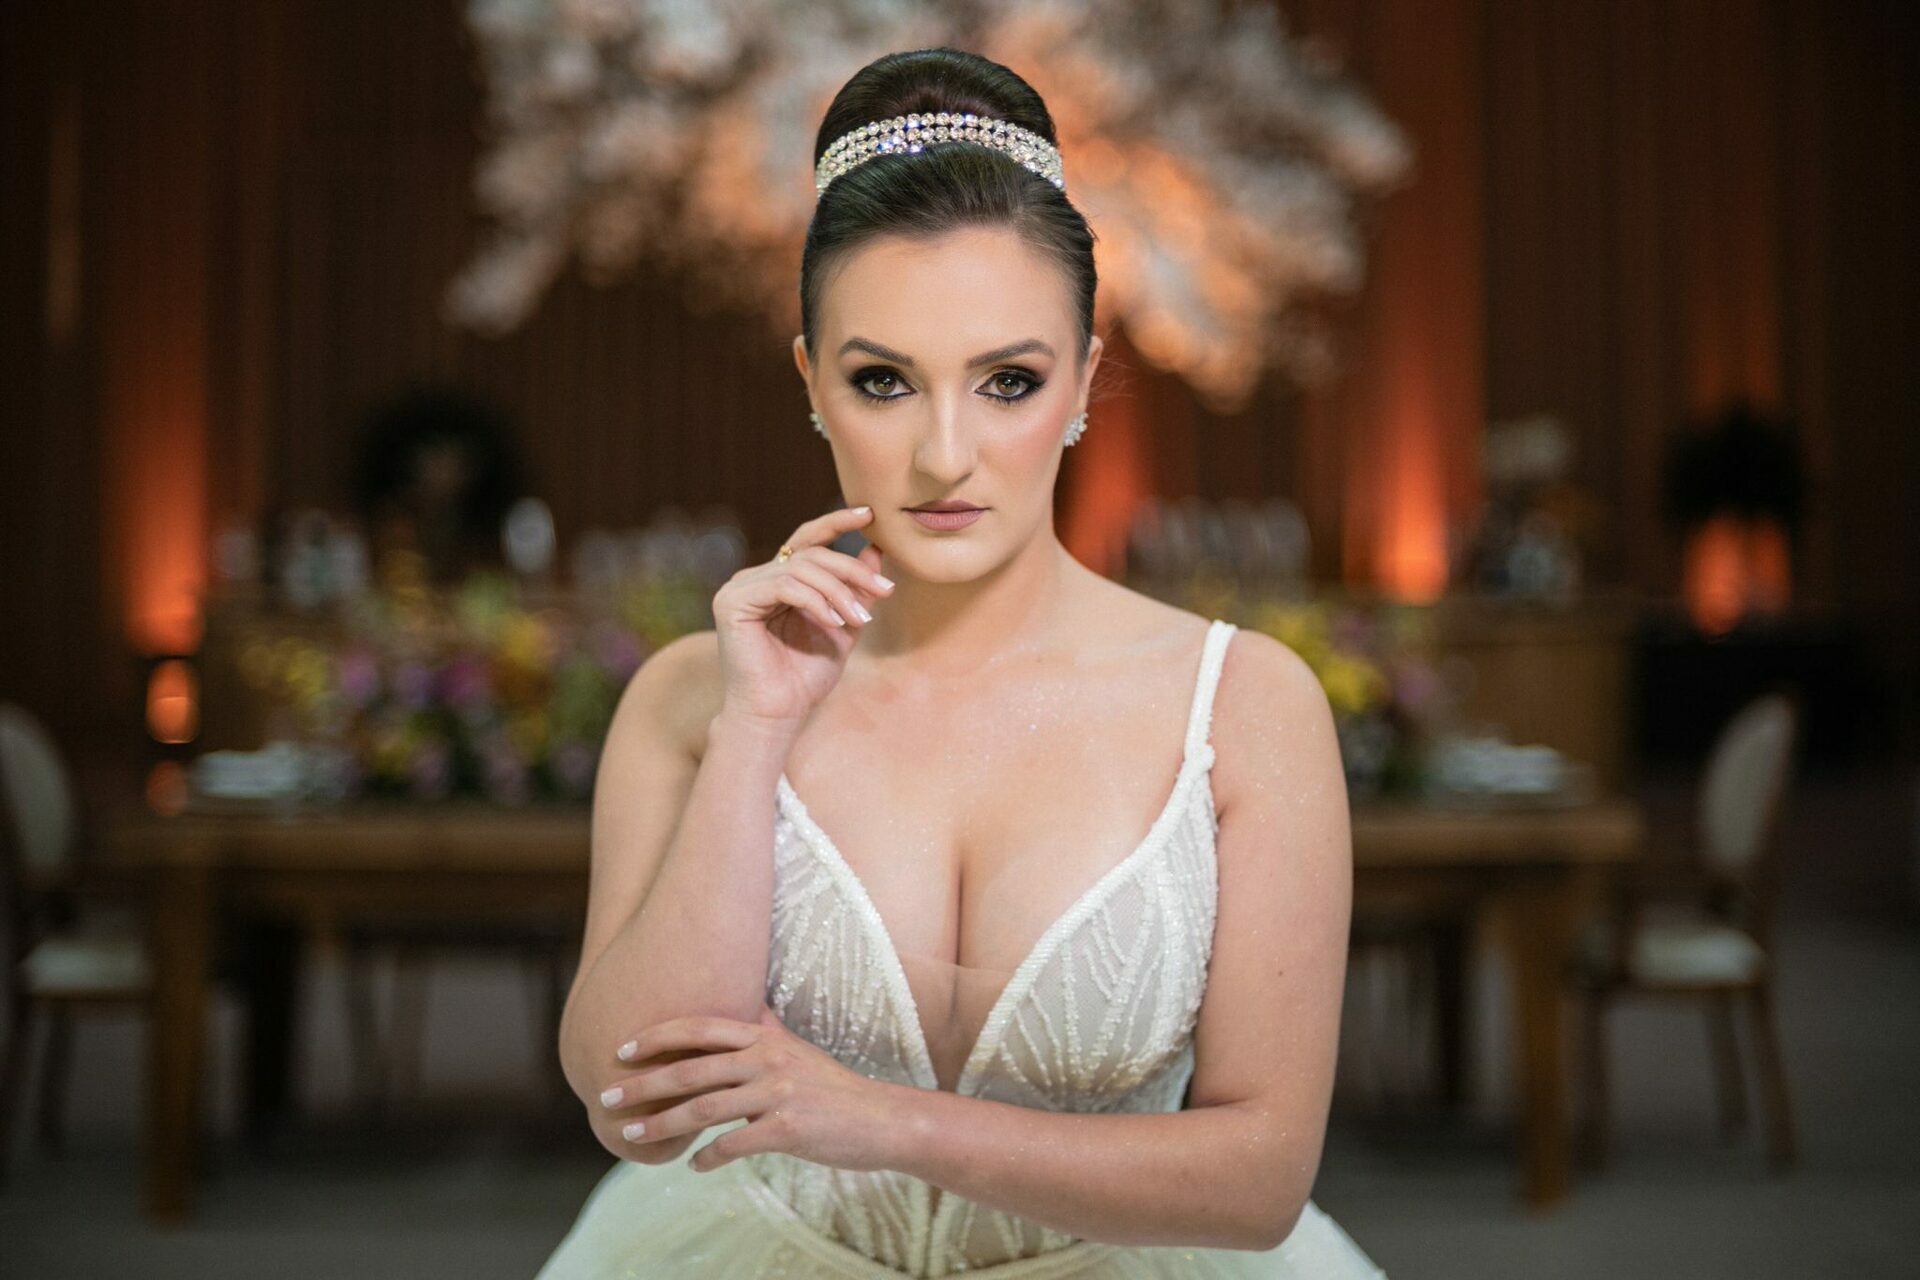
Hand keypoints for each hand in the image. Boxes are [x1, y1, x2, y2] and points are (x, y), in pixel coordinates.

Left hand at [599, 1005, 909, 1174]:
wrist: (881, 1119)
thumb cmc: (833, 1088)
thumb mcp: (797, 1049)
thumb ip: (765, 1029)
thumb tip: (743, 1004)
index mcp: (765, 1038)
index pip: (700, 1028)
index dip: (658, 1037)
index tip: (621, 1050)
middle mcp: (768, 1059)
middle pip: (691, 1068)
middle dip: (643, 1083)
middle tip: (606, 1095)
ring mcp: (778, 1094)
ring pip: (704, 1108)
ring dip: (662, 1123)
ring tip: (633, 1133)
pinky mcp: (788, 1129)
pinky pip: (734, 1144)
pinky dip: (708, 1157)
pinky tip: (694, 1166)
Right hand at [710, 505, 893, 726]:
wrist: (778, 716)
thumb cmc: (805, 679)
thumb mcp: (842, 625)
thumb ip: (855, 590)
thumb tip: (876, 549)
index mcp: (775, 581)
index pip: (806, 541)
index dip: (836, 523)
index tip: (869, 515)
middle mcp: (753, 579)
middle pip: (810, 553)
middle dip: (851, 570)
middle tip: (884, 592)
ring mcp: (739, 588)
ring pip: (800, 567)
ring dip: (839, 591)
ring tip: (860, 620)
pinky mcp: (732, 602)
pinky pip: (784, 584)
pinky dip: (816, 601)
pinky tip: (834, 623)